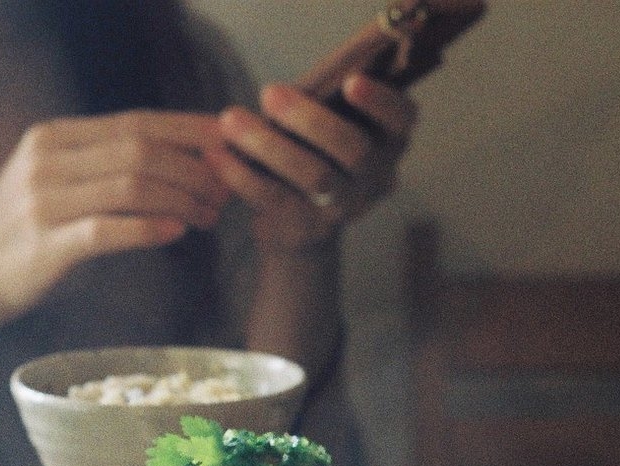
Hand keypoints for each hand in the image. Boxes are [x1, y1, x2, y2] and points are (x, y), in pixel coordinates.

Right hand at [0, 110, 232, 322]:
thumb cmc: (18, 236)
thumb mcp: (51, 181)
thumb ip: (99, 164)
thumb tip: (173, 159)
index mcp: (53, 137)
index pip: (136, 120)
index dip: (188, 129)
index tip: (226, 143)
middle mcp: (47, 160)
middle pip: (141, 149)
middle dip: (194, 168)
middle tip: (225, 190)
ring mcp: (44, 202)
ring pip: (132, 185)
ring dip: (181, 199)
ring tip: (209, 217)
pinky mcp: (45, 245)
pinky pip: (108, 229)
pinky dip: (149, 229)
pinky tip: (177, 233)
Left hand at [207, 74, 416, 252]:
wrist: (300, 231)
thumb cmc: (313, 158)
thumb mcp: (326, 133)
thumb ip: (318, 110)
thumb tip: (277, 92)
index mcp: (390, 143)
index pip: (402, 120)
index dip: (381, 101)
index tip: (351, 81)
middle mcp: (378, 178)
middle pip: (354, 149)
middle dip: (310, 119)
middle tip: (269, 92)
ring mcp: (346, 208)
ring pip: (315, 176)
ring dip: (269, 145)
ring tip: (231, 121)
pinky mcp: (308, 229)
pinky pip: (275, 199)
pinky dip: (242, 175)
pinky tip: (217, 155)